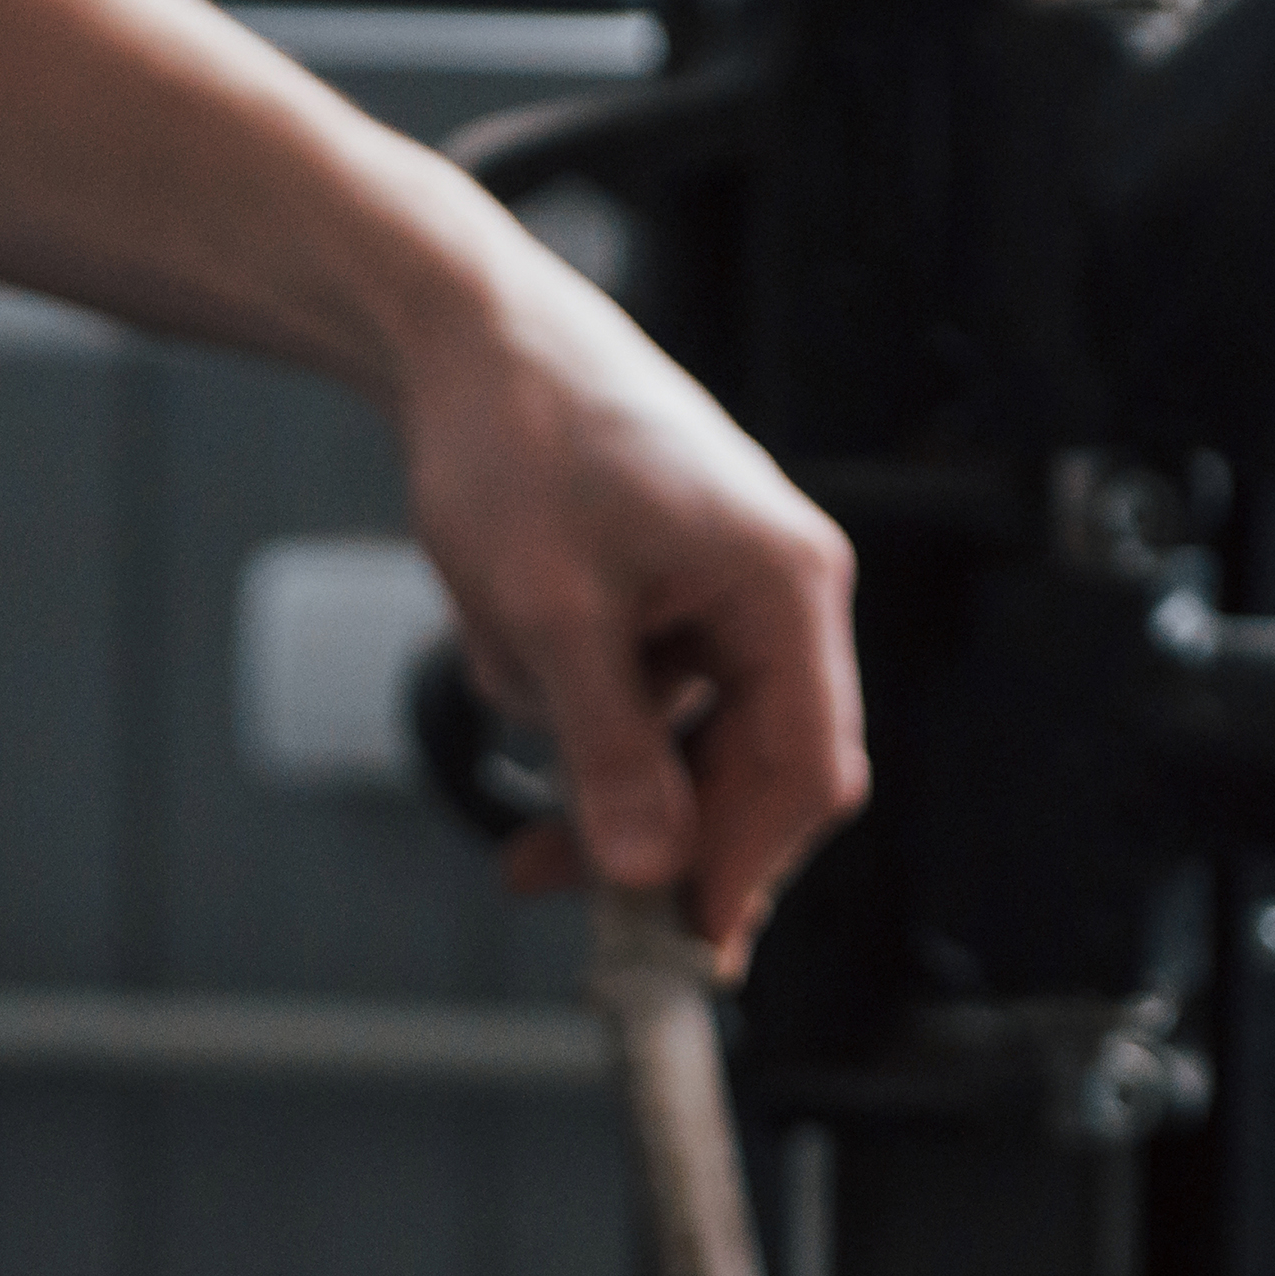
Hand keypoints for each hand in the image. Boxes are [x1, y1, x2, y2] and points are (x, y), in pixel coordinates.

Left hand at [400, 243, 865, 974]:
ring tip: (501, 685)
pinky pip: (647, 699)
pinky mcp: (677, 598)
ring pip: (688, 743)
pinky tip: (506, 655)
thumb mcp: (549, 611)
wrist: (468, 333)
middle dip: (651, 828)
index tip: (676, 943)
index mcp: (786, 586)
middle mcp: (781, 594)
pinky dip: (578, 712)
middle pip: (752, 771)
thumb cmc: (518, 439)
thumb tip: (652, 871)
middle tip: (551, 881)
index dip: (747, 868)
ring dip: (596, 761)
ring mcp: (730, 597)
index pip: (806, 770)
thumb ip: (609, 746)